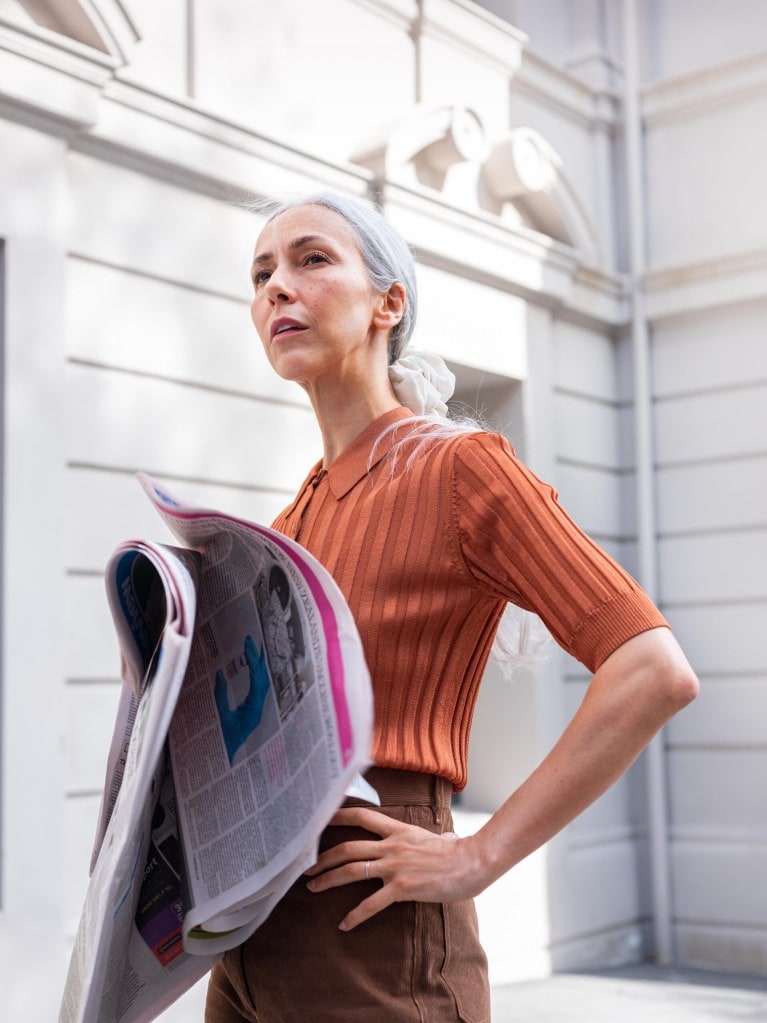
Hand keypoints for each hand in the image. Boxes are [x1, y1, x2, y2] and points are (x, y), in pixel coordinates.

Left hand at [304, 806, 483, 930]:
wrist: (472, 862)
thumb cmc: (459, 852)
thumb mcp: (439, 837)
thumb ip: (434, 836)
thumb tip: (446, 836)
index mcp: (398, 830)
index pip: (362, 817)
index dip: (339, 817)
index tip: (320, 821)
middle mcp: (392, 845)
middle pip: (348, 847)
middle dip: (323, 857)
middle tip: (307, 867)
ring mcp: (395, 866)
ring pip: (352, 870)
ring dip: (329, 879)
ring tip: (313, 888)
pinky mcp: (403, 887)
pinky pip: (372, 903)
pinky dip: (355, 915)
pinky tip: (344, 924)